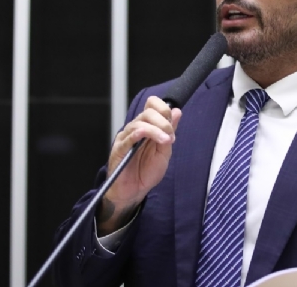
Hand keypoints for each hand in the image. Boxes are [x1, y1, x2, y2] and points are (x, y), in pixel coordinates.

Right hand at [96, 96, 181, 235]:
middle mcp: (135, 129)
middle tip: (170, 137)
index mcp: (146, 127)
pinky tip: (150, 137)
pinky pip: (129, 136)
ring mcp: (126, 138)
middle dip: (164, 121)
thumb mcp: (164, 151)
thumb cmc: (146, 172)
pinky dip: (141, 133)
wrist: (133, 192)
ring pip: (140, 122)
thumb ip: (169, 131)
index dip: (164, 109)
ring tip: (166, 141)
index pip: (152, 104)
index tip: (172, 124)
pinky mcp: (120, 149)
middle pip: (148, 111)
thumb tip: (177, 111)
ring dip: (157, 129)